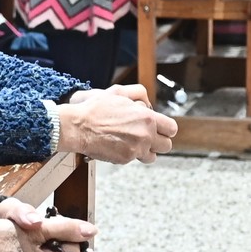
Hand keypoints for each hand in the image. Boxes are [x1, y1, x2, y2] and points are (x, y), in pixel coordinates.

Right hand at [57, 89, 176, 163]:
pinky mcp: (125, 159)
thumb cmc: (96, 109)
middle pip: (166, 146)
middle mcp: (145, 135)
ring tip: (132, 142)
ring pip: (151, 156)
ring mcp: (136, 149)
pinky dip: (128, 153)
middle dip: (158, 141)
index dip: (166, 129)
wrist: (79, 126)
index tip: (160, 129)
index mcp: (147, 118)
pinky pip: (134, 159)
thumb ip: (139, 94)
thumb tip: (149, 105)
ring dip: (145, 150)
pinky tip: (117, 144)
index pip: (171, 129)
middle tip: (146, 137)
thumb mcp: (119, 92)